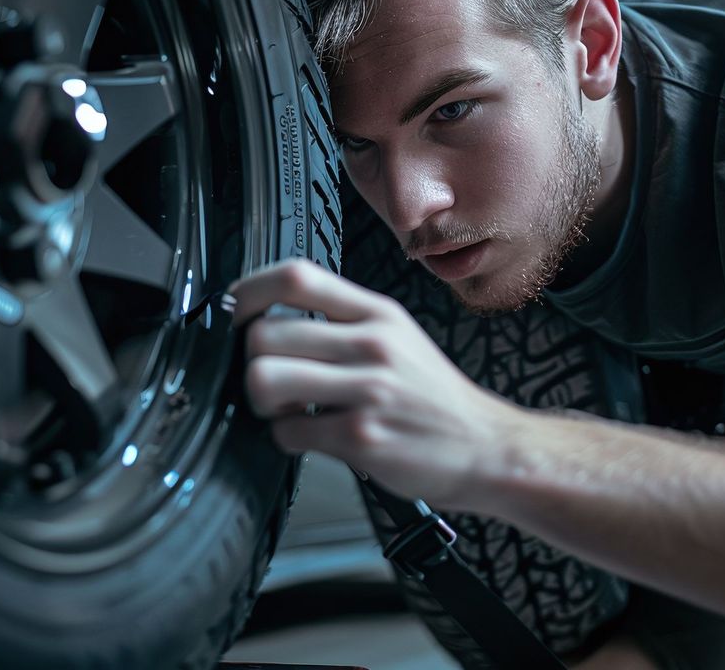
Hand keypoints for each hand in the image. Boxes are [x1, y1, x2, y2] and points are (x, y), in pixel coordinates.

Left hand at [229, 258, 523, 508]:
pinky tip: (313, 436)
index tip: (237, 312)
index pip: (297, 277)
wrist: (487, 447)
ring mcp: (368, 390)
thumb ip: (344, 322)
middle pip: (266, 333)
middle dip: (251, 362)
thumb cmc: (434, 397)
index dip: (250, 291)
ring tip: (284, 408)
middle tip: (269, 379)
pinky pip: (288, 432)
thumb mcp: (400, 337)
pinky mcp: (362, 437)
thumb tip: (270, 322)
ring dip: (260, 401)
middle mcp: (373, 344)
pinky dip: (288, 438)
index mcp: (379, 313)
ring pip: (264, 380)